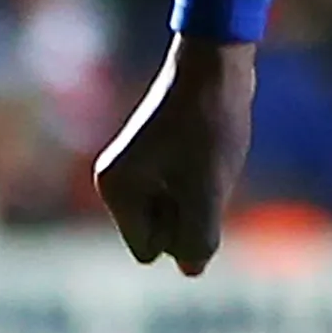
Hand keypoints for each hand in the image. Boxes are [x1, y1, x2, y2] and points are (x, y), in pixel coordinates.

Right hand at [95, 37, 256, 274]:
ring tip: (207, 161)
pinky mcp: (156, 157)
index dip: (181, 233)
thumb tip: (191, 270)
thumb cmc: (208, 125)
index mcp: (115, 190)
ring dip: (198, 199)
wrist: (216, 63)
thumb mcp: (206, 191)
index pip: (149, 250)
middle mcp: (116, 181)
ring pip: (174, 215)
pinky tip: (209, 153)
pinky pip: (181, 193)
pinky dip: (200, 183)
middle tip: (203, 173)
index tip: (194, 191)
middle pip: (158, 235)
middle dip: (188, 215)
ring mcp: (135, 169)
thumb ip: (198, 240)